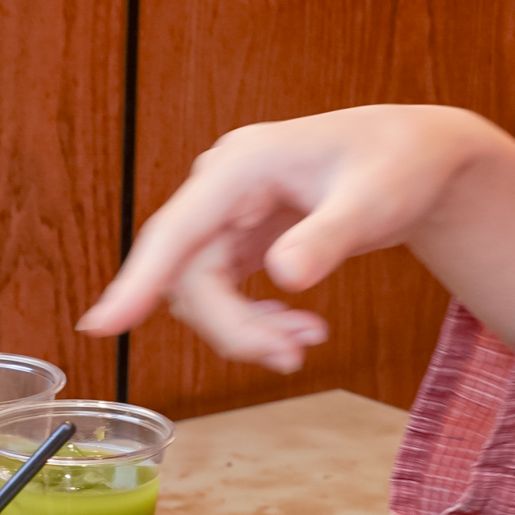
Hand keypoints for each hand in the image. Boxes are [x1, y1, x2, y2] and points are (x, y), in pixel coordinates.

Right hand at [77, 105, 514, 369]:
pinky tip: (292, 328)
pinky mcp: (232, 238)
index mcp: (239, 166)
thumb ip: (326, 238)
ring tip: (307, 340)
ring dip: (244, 330)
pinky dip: (251, 322)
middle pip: (188, 277)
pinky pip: (219, 293)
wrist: (415, 158)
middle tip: (291, 356)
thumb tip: (284, 277)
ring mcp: (221, 215)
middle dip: (231, 327)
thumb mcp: (374, 201)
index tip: (99, 327)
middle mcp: (218, 189)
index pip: (174, 232)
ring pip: (200, 292)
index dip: (137, 283)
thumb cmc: (398, 164)